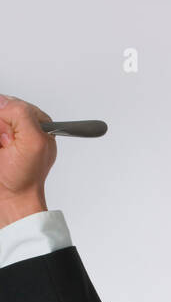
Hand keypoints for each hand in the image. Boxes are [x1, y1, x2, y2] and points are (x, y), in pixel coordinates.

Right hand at [0, 94, 56, 223]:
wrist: (11, 199)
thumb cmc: (25, 177)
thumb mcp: (34, 143)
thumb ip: (22, 114)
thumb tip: (4, 103)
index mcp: (36, 121)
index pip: (12, 102)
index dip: (7, 119)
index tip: (12, 139)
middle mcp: (20, 124)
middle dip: (0, 128)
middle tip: (7, 147)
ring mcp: (5, 132)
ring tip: (2, 152)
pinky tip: (0, 152)